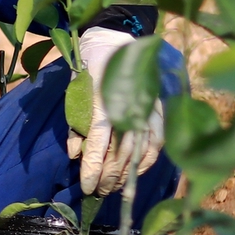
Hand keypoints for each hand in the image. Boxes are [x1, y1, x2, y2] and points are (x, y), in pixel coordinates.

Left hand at [67, 26, 162, 195]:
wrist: (117, 41)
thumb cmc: (91, 69)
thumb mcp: (75, 94)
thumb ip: (75, 125)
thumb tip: (75, 155)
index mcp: (104, 101)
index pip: (98, 143)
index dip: (93, 169)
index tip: (86, 187)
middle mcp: (129, 107)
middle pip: (121, 153)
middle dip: (109, 177)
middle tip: (99, 192)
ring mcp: (147, 108)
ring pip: (141, 151)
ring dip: (128, 174)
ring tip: (115, 187)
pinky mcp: (159, 108)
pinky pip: (158, 141)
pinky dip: (148, 160)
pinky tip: (137, 172)